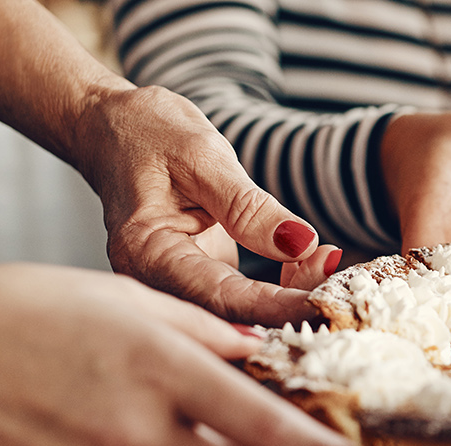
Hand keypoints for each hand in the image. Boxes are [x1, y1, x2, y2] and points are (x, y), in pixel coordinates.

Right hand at [70, 85, 323, 325]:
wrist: (112, 127)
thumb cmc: (147, 132)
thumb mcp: (202, 156)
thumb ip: (248, 206)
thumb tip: (302, 244)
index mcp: (145, 254)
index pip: (219, 296)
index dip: (275, 307)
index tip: (324, 304)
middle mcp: (155, 281)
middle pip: (231, 313)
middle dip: (290, 305)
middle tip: (338, 284)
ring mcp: (175, 283)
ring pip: (241, 309)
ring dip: (290, 294)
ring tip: (329, 262)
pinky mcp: (197, 276)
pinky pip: (243, 295)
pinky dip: (281, 284)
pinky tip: (311, 261)